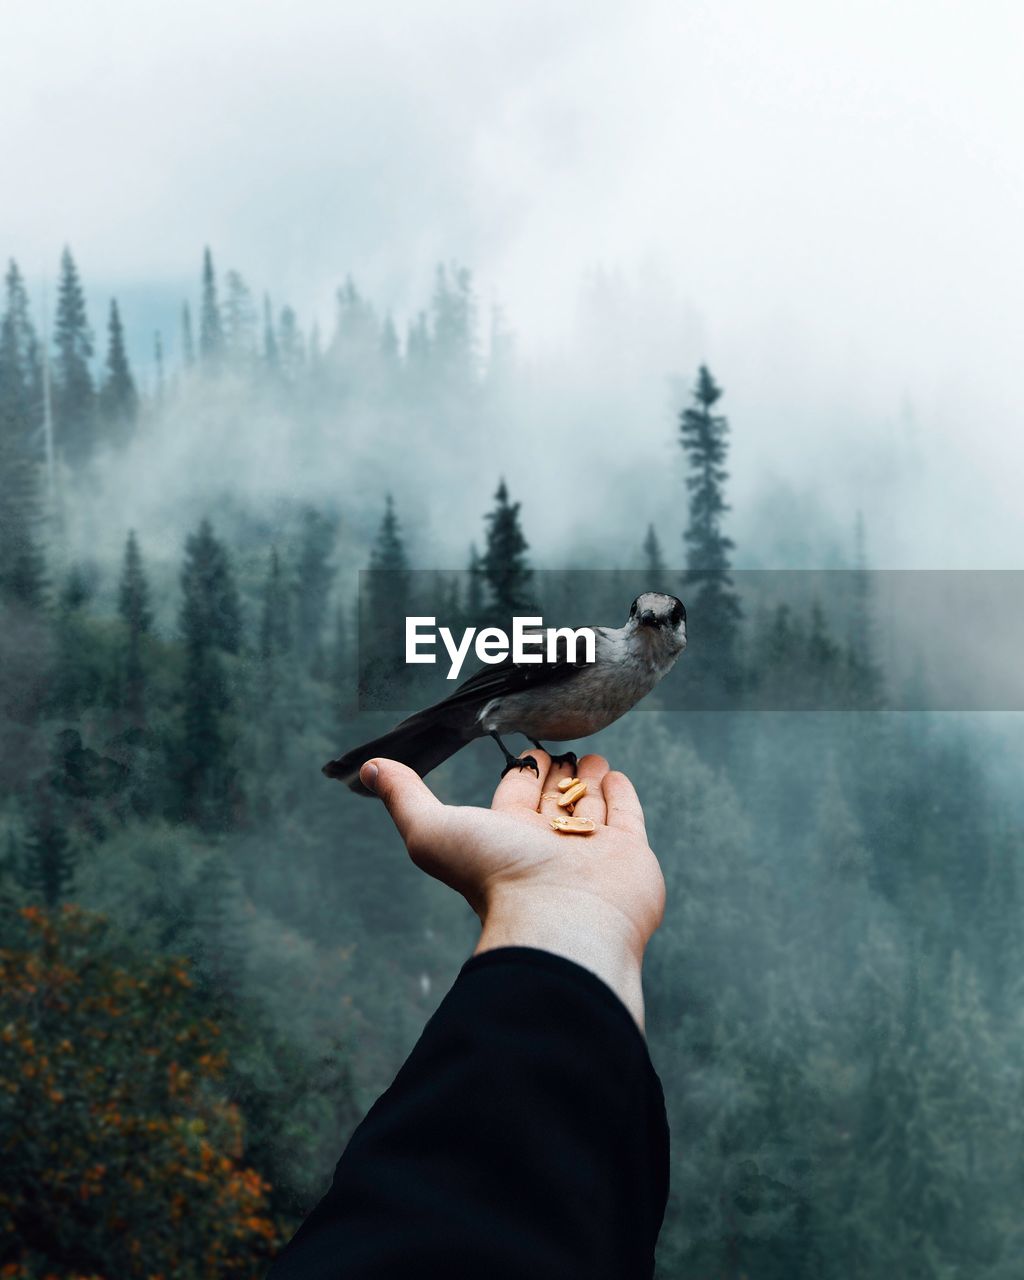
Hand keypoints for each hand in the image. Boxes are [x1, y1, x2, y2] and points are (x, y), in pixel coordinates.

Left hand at [358, 751, 665, 1028]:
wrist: (562, 921)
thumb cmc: (497, 879)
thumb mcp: (434, 831)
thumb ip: (405, 797)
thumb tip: (369, 769)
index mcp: (506, 839)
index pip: (513, 796)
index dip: (519, 772)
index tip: (527, 751)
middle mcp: (547, 845)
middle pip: (551, 800)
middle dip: (556, 774)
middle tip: (563, 749)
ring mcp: (590, 850)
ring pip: (588, 806)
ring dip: (589, 779)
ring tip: (592, 757)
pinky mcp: (629, 854)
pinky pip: (626, 817)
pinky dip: (621, 795)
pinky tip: (615, 777)